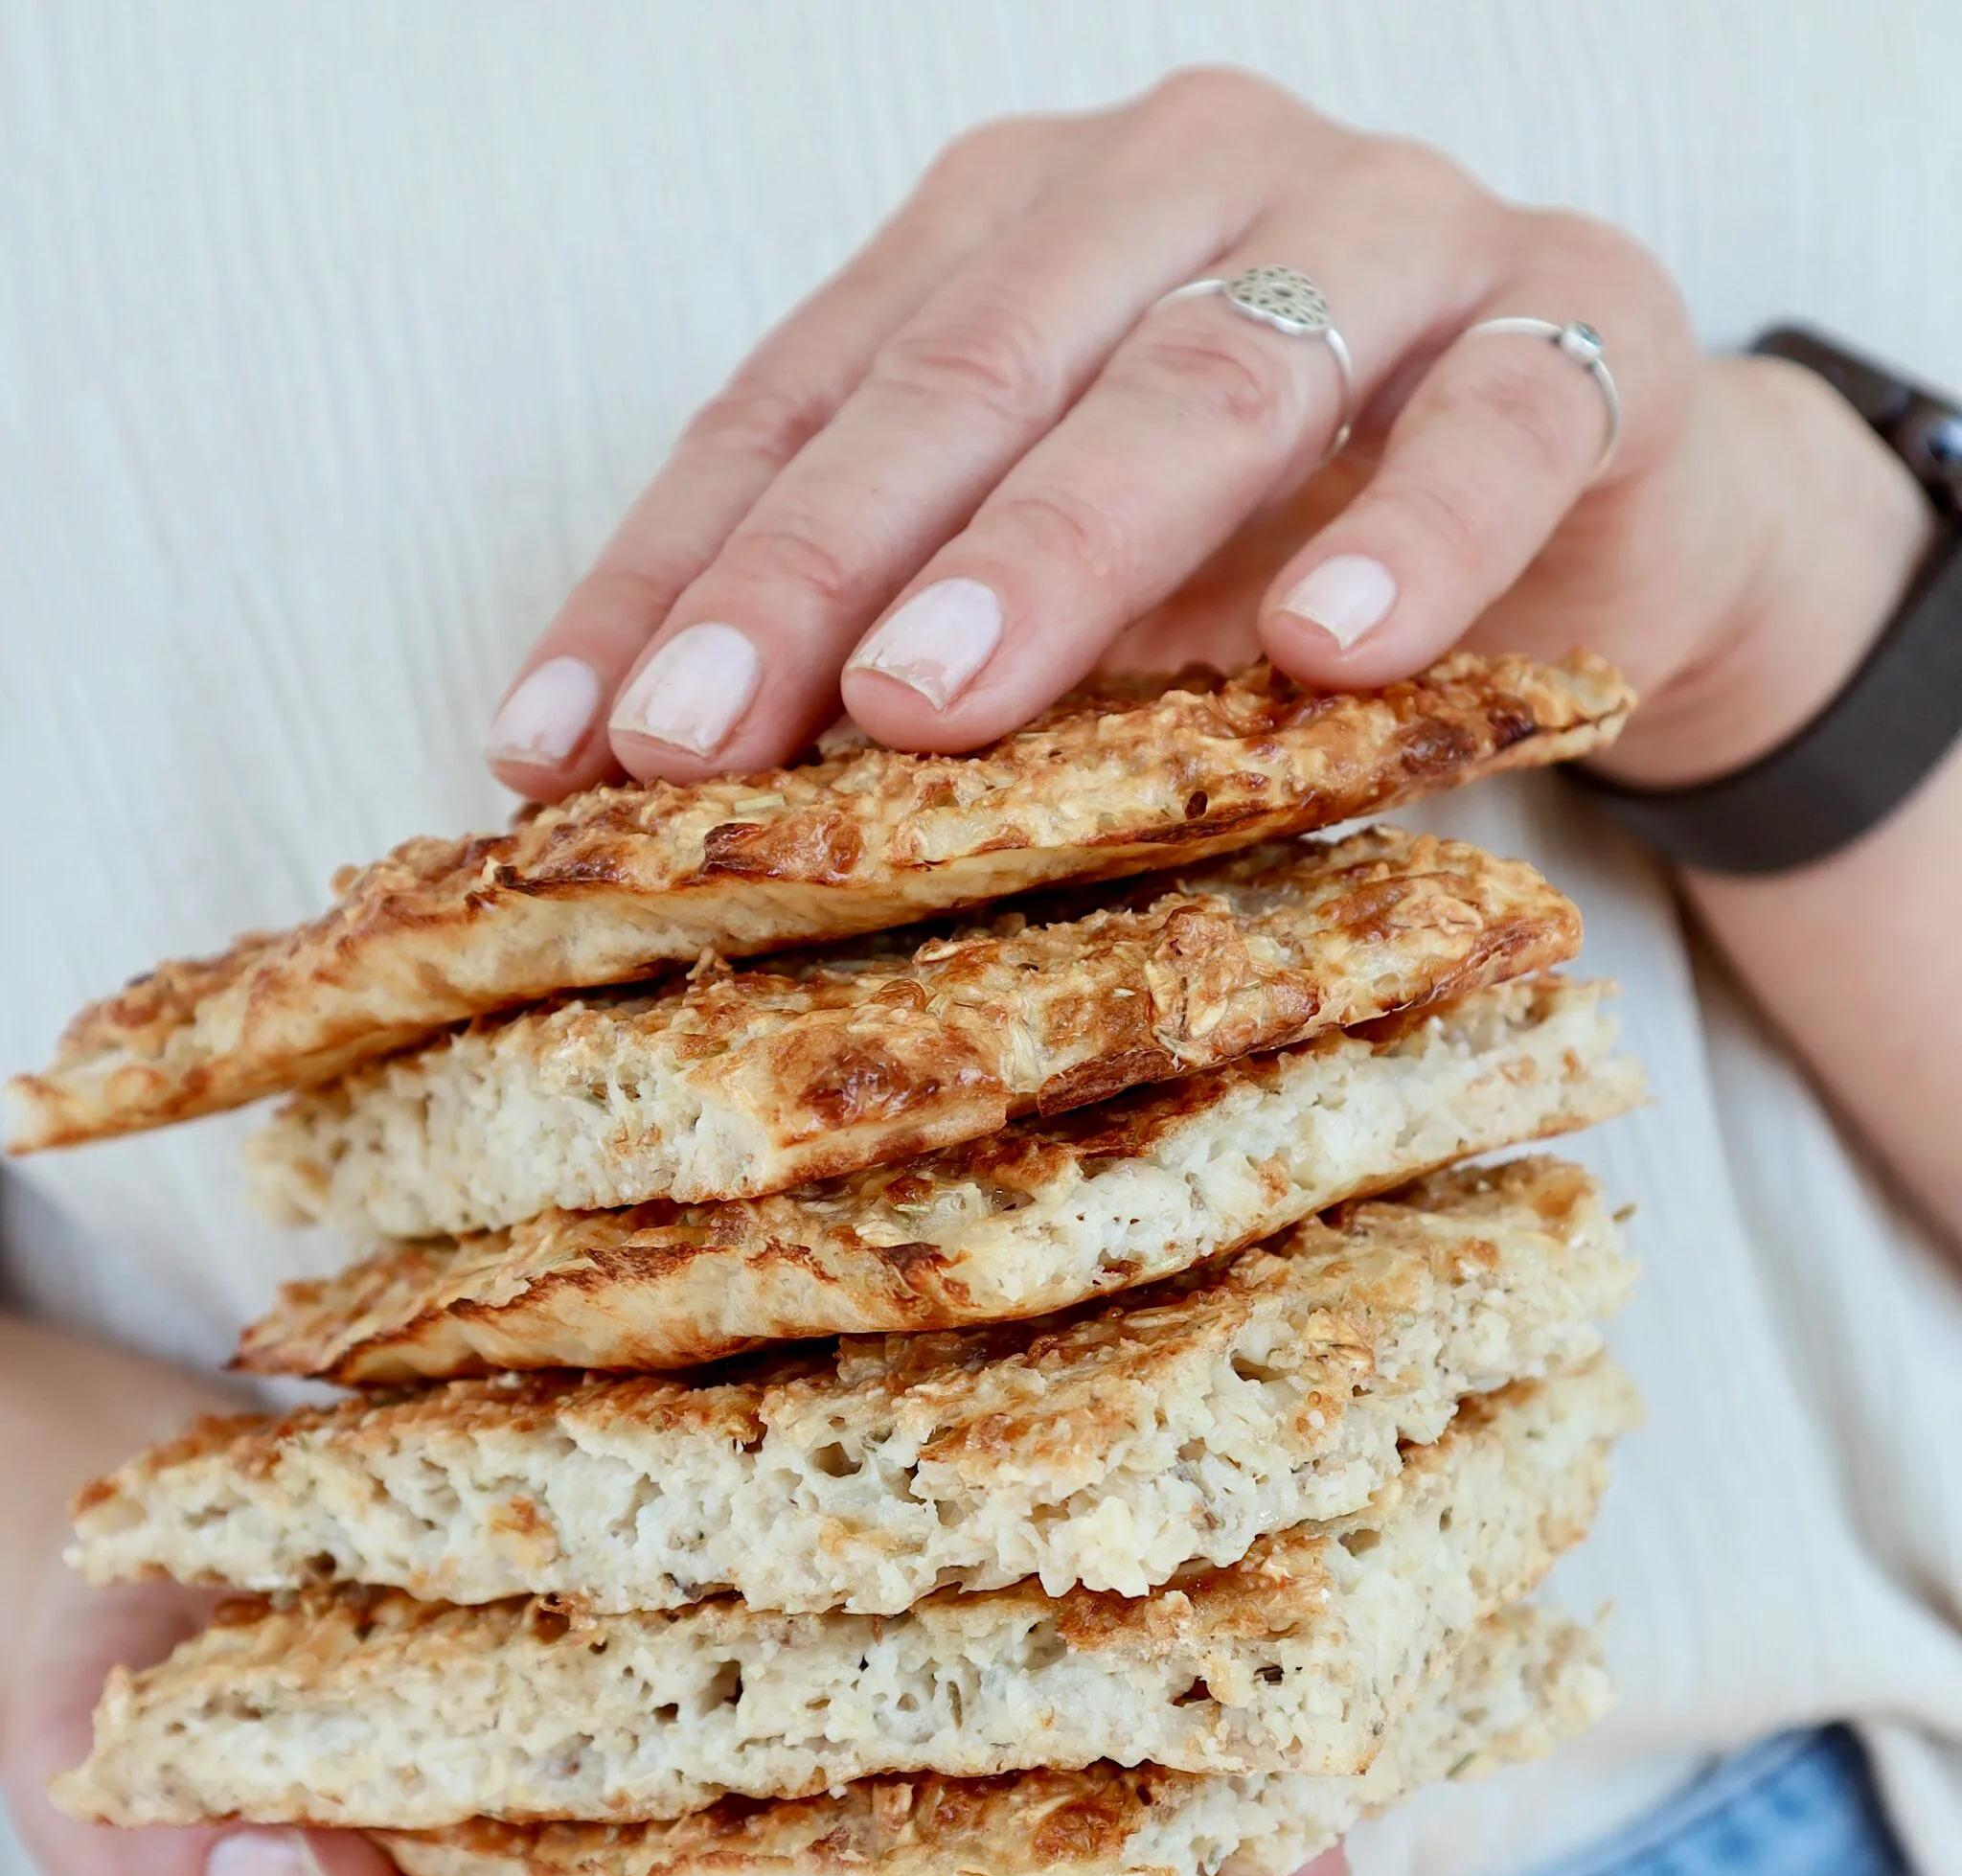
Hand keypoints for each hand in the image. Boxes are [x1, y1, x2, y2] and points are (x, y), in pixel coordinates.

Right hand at [9, 1570, 1346, 1875]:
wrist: (159, 1519)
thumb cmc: (126, 1658)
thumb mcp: (114, 1768)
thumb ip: (192, 1865)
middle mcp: (613, 1840)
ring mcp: (683, 1726)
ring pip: (908, 1794)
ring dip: (1100, 1812)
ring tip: (1297, 1824)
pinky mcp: (730, 1609)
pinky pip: (887, 1657)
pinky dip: (1027, 1670)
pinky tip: (1183, 1656)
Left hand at [484, 68, 1925, 803]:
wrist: (1602, 499)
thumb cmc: (1291, 546)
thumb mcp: (1087, 594)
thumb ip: (933, 651)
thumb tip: (693, 810)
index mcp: (1019, 226)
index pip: (807, 397)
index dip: (679, 574)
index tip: (560, 749)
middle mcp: (1183, 181)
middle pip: (971, 372)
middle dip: (821, 570)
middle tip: (705, 743)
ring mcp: (1389, 230)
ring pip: (1205, 376)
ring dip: (1061, 547)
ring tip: (941, 704)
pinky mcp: (1583, 325)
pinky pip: (1499, 421)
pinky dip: (1417, 530)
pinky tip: (1330, 650)